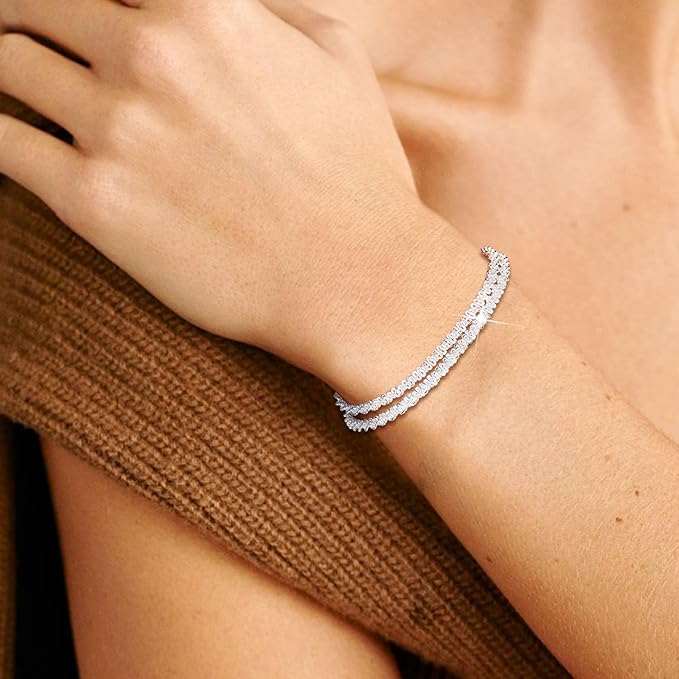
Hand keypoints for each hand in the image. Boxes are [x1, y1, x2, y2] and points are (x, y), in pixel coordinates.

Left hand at [0, 0, 426, 379]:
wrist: (354, 279)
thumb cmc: (357, 175)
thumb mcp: (337, 58)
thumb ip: (269, 10)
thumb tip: (232, 7)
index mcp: (206, 6)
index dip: (88, 2)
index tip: (80, 19)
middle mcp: (149, 53)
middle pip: (33, 3)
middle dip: (25, 16)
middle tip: (27, 37)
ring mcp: (114, 128)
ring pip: (4, 65)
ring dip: (7, 71)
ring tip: (25, 91)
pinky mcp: (92, 203)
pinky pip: (0, 146)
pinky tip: (13, 144)